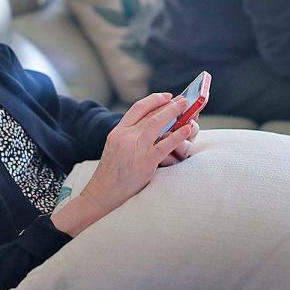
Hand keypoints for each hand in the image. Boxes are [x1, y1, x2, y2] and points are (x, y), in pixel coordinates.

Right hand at [80, 93, 193, 215]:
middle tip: (182, 99)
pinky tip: (186, 130)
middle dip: (168, 105)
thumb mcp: (115, 147)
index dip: (154, 100)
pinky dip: (177, 136)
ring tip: (186, 107)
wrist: (102, 193)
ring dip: (173, 113)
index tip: (166, 96)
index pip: (137, 108)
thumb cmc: (111, 173)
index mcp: (118, 131)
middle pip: (150, 114)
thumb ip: (129, 136)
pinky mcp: (145, 162)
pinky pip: (164, 146)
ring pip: (156, 124)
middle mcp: (125, 136)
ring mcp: (135, 148)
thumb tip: (150, 127)